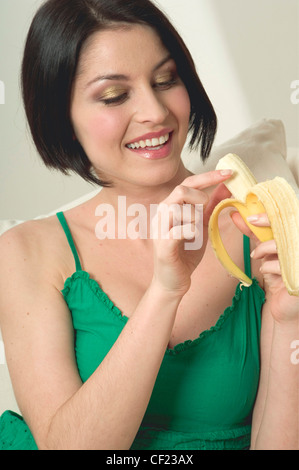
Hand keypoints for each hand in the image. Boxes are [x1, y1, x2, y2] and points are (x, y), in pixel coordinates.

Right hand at [151, 170, 231, 295]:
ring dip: (195, 217)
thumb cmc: (185, 254)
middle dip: (200, 197)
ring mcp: (160, 230)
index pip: (188, 183)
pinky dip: (191, 232)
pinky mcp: (163, 246)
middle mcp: (161, 215)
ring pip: (177, 208)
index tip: (229, 173)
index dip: (209, 176)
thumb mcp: (201, 226)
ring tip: (197, 231)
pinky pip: (178, 231)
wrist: (173, 281)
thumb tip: (225, 187)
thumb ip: (210, 207)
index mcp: (170, 208)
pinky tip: (193, 240)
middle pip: (180, 190)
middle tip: (206, 211)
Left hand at [231, 211, 298, 322]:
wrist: (283, 303)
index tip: (251, 215)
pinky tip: (266, 271)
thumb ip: (255, 233)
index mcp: (297, 237)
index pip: (289, 217)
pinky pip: (281, 266)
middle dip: (267, 221)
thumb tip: (237, 215)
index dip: (271, 214)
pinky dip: (268, 266)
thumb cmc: (278, 273)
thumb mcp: (266, 250)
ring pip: (282, 245)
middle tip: (251, 221)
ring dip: (264, 248)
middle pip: (288, 227)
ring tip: (257, 256)